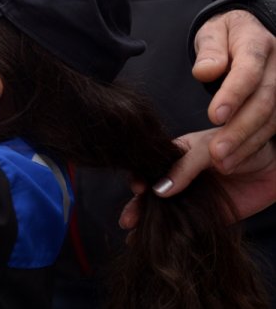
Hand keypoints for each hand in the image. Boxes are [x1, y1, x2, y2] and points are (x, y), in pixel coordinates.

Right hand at [119, 129, 275, 229]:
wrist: (272, 163)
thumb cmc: (239, 143)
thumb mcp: (208, 148)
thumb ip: (184, 167)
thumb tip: (158, 190)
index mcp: (174, 156)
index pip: (148, 167)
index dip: (139, 178)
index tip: (138, 188)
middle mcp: (178, 177)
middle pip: (152, 194)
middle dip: (137, 207)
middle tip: (128, 220)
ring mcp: (191, 198)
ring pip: (165, 213)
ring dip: (148, 225)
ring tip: (134, 237)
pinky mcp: (207, 216)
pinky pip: (187, 227)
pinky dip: (172, 237)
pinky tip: (157, 246)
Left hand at [192, 9, 275, 172]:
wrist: (249, 30)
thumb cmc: (225, 34)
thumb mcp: (212, 32)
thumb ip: (209, 50)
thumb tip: (205, 71)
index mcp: (257, 43)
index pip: (248, 71)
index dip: (233, 95)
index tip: (214, 116)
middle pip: (263, 101)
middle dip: (240, 129)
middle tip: (215, 152)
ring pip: (272, 118)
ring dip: (247, 143)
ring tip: (222, 162)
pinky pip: (273, 126)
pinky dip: (254, 145)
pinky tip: (235, 159)